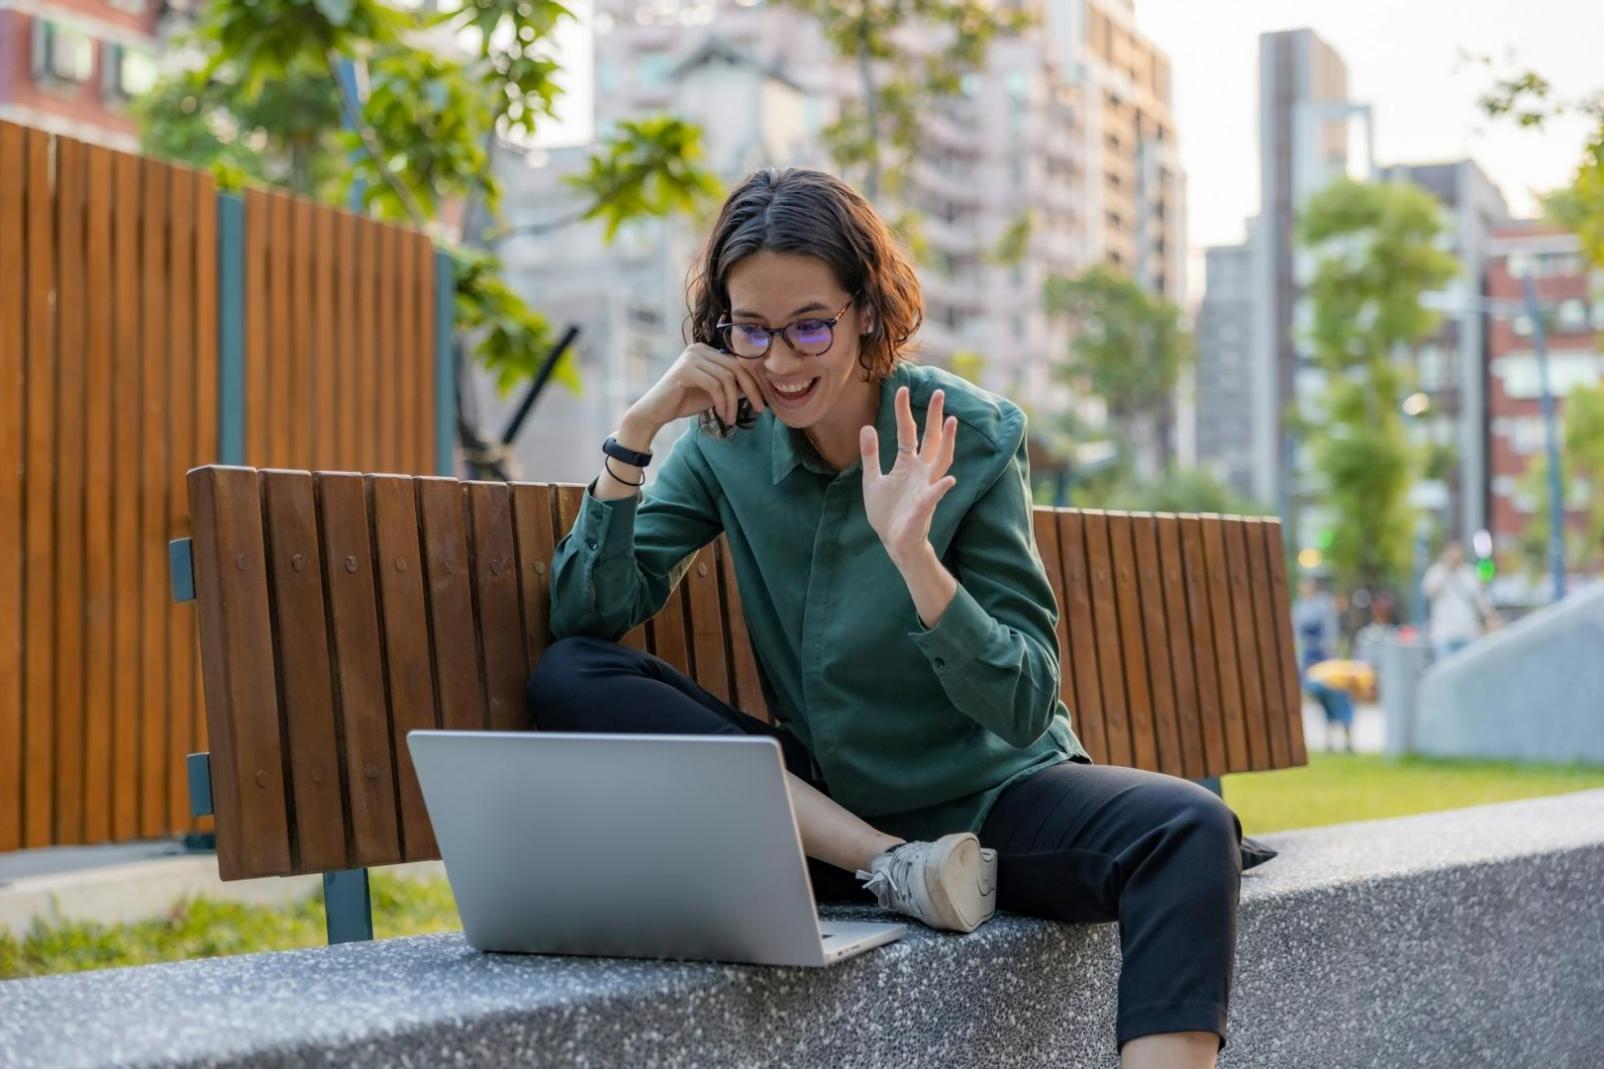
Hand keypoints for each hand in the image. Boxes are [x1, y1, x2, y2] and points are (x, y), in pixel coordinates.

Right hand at [625, 342, 766, 434]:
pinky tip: (723, 415)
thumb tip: (758, 387)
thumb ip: (733, 387)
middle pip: (736, 367)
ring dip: (733, 402)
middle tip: (760, 409)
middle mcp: (699, 349)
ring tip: (731, 418)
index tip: (763, 401)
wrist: (656, 411)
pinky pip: (714, 385)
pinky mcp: (685, 369)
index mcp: (707, 351)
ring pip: (727, 378)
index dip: (755, 381)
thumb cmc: (684, 402)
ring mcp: (691, 357)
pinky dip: (723, 402)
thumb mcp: (715, 393)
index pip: (739, 363)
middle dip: (752, 390)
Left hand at [860, 386, 957, 566]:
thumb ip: (871, 455)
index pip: (908, 432)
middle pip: (931, 439)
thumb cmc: (887, 512)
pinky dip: (942, 488)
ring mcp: (925, 487)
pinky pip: (935, 496)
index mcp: (907, 464)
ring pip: (941, 461)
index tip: (902, 389)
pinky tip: (949, 480)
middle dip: (935, 417)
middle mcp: (920, 472)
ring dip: (947, 443)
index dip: (904, 412)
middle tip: (940, 393)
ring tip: (951, 423)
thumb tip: (867, 427)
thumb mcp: (872, 479)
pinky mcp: (925, 507)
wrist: (894, 541)